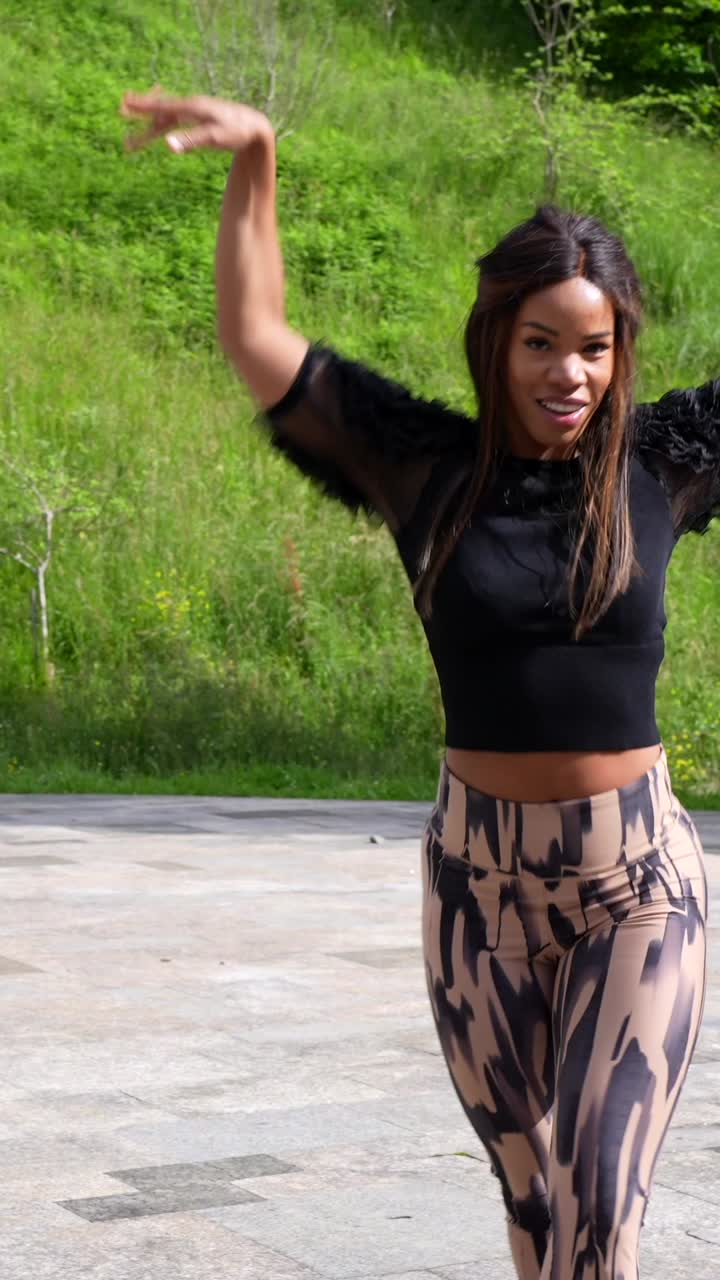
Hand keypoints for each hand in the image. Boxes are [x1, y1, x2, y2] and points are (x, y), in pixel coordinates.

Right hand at [121, 89, 272, 154]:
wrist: (256, 128)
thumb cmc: (237, 133)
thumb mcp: (214, 139)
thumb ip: (190, 141)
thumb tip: (168, 145)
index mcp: (192, 108)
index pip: (162, 106)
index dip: (143, 106)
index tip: (125, 103)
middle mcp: (191, 107)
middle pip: (161, 109)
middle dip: (142, 111)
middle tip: (121, 109)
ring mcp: (196, 113)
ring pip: (168, 117)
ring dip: (150, 125)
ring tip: (134, 138)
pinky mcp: (201, 120)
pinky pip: (178, 120)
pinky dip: (165, 125)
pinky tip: (160, 130)